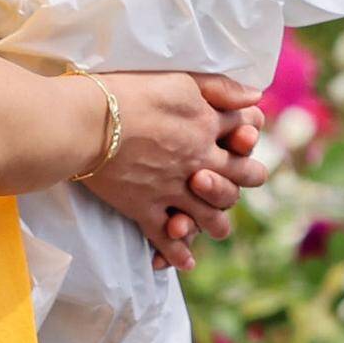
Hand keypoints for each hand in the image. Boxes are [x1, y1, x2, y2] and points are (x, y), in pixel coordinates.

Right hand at [133, 79, 281, 268]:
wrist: (87, 122)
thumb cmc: (129, 92)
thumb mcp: (180, 80)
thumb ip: (219, 88)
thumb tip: (256, 97)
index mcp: (207, 127)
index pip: (244, 132)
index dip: (248, 133)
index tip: (244, 133)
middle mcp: (198, 162)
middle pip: (238, 178)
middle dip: (246, 179)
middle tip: (242, 181)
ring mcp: (173, 189)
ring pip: (209, 216)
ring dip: (216, 222)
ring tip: (215, 226)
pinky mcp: (145, 209)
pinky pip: (167, 239)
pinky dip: (178, 253)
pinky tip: (187, 262)